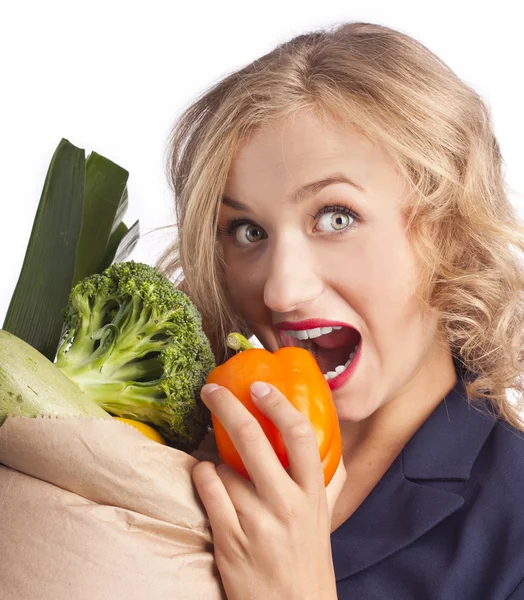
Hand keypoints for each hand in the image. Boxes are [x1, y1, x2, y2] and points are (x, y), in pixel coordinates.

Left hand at [192, 381, 345, 599]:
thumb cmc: (307, 558)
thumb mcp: (322, 516)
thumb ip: (325, 478)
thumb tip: (323, 439)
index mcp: (312, 494)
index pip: (300, 437)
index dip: (278, 405)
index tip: (260, 387)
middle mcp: (286, 504)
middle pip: (253, 440)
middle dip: (227, 407)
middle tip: (212, 391)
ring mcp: (255, 522)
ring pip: (222, 467)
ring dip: (215, 459)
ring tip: (220, 466)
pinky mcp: (228, 539)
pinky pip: (207, 490)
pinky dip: (202, 476)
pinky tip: (207, 478)